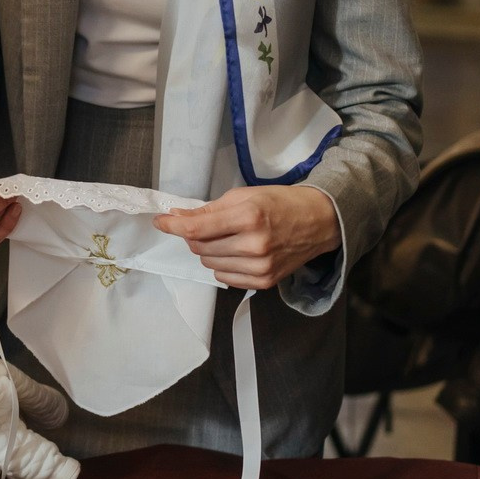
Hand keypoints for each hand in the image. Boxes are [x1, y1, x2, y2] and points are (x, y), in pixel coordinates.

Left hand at [154, 186, 339, 289]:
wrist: (319, 222)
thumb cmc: (280, 203)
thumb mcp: (244, 196)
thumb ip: (208, 209)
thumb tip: (177, 217)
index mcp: (248, 217)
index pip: (196, 229)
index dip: (172, 226)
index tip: (160, 222)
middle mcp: (254, 245)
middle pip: (199, 248)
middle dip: (194, 236)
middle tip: (205, 226)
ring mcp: (260, 266)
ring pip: (209, 263)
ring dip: (208, 251)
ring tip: (227, 238)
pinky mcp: (264, 281)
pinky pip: (224, 277)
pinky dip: (222, 264)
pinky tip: (236, 252)